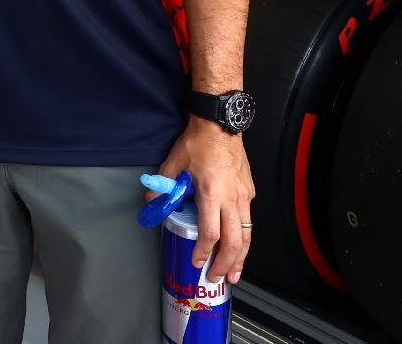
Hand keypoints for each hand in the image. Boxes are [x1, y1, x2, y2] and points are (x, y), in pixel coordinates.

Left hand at [149, 120, 254, 282]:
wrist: (220, 124)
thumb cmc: (198, 143)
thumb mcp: (173, 162)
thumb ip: (162, 185)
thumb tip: (151, 203)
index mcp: (211, 193)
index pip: (210, 233)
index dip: (203, 251)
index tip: (196, 262)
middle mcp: (231, 199)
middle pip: (234, 241)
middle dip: (226, 263)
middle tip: (218, 278)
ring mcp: (244, 196)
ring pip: (247, 235)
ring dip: (240, 257)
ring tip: (235, 273)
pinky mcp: (249, 192)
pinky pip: (249, 221)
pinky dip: (245, 239)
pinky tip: (239, 247)